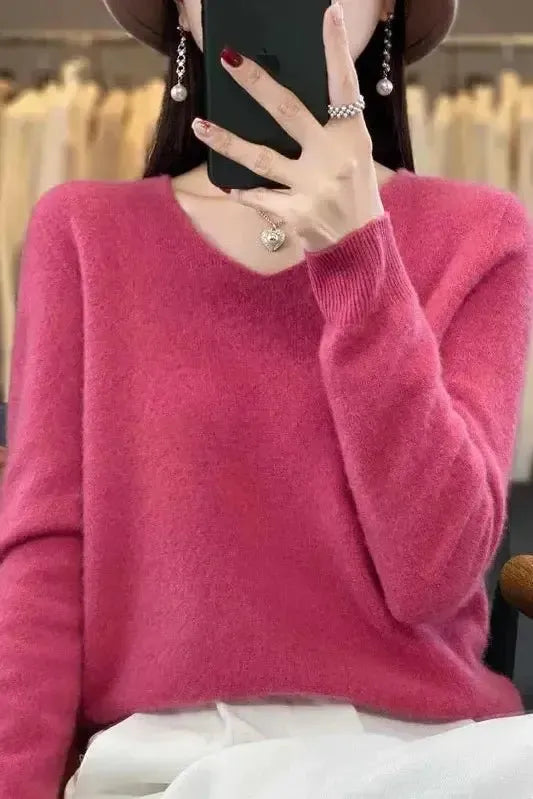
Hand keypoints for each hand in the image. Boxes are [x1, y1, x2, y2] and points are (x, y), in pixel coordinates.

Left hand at [191, 1, 384, 251]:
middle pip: (289, 112)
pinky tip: (224, 183)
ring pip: (260, 157)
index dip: (335, 49)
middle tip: (228, 59)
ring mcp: (313, 188)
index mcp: (352, 136)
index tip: (327, 11)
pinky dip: (241, 191)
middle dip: (256, 82)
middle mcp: (333, 158)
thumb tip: (280, 99)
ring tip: (200, 125)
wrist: (360, 248)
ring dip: (226, 141)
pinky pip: (258, 198)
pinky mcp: (295, 215)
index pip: (344, 85)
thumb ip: (327, 128)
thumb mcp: (352, 155)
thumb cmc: (353, 194)